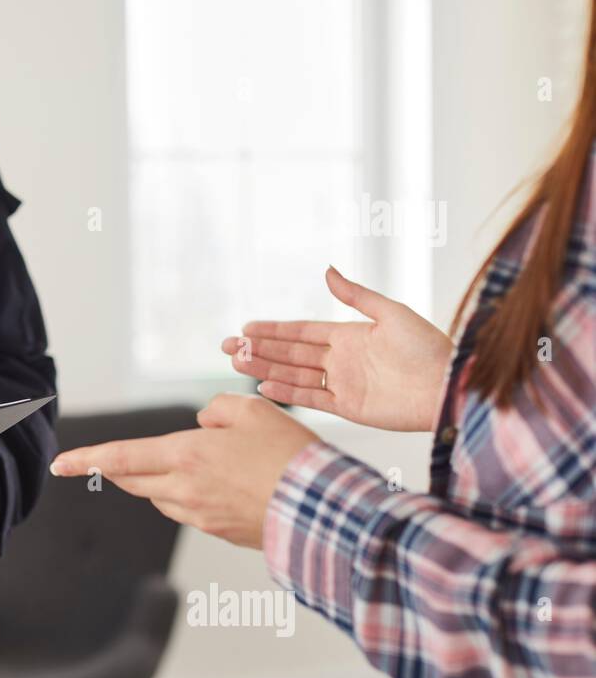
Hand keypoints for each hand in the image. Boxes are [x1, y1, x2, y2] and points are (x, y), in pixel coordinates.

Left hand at [49, 394, 317, 548]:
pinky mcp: (217, 532)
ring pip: (160, 496)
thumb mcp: (253, 410)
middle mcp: (184, 490)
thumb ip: (217, 410)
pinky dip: (191, 495)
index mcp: (185, 456)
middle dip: (122, 466)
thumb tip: (202, 423)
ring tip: (204, 462)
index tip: (60, 465)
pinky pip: (188, 511)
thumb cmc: (290, 456)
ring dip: (162, 479)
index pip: (120, 457)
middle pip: (133, 479)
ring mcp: (199, 516)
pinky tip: (224, 484)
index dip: (86, 460)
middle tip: (121, 456)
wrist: (322, 510)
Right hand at [221, 267, 452, 431]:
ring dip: (264, 370)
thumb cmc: (428, 348)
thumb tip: (327, 270)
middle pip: (290, 354)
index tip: (246, 328)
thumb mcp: (391, 313)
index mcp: (349, 335)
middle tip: (227, 347)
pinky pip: (311, 398)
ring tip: (236, 364)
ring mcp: (342, 384)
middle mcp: (341, 359)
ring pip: (293, 375)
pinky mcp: (348, 407)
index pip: (301, 332)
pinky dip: (288, 393)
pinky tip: (265, 387)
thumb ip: (356, 296)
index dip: (273, 330)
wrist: (448, 386)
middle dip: (258, 349)